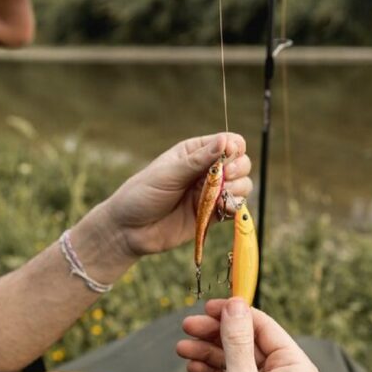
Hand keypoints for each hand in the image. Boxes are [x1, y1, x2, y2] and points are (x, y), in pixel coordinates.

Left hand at [99, 133, 250, 256]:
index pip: (229, 142)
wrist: (129, 230)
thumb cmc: (143, 194)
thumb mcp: (169, 173)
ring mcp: (211, 193)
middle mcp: (206, 171)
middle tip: (225, 177)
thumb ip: (199, 160)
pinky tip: (223, 209)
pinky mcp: (212, 215)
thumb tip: (225, 141)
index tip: (227, 156)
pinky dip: (235, 207)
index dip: (234, 148)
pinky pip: (234, 208)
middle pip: (241, 163)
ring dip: (239, 188)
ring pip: (242, 185)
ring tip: (222, 195)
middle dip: (238, 168)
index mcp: (195, 152)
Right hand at [177, 298, 320, 371]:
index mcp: (295, 368)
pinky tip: (194, 367)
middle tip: (188, 326)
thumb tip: (236, 306)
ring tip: (184, 347)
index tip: (209, 307)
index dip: (234, 313)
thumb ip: (237, 342)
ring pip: (236, 361)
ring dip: (209, 353)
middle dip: (216, 334)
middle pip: (247, 342)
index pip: (263, 326)